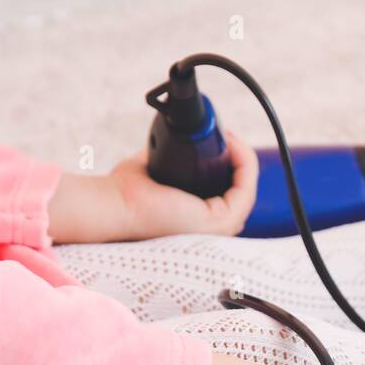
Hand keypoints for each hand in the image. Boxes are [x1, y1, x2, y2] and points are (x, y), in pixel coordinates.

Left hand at [47, 132, 258, 243]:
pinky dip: (246, 163)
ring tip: (229, 136)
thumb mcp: (156, 170)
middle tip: (225, 134)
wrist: (118, 205)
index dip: (228, 162)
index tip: (219, 138)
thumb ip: (168, 160)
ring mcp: (220, 228)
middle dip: (237, 158)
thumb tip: (174, 139)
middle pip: (239, 189)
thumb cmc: (129, 193)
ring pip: (246, 187)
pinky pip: (246, 188)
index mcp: (200, 221)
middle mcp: (214, 229)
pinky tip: (234, 144)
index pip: (227, 191)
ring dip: (243, 157)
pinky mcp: (221, 220)